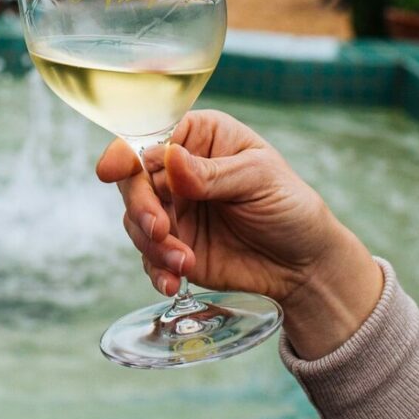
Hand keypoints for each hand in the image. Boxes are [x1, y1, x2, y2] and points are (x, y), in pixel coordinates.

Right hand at [97, 110, 381, 358]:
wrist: (305, 266)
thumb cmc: (290, 206)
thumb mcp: (260, 179)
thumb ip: (212, 172)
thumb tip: (170, 158)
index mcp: (199, 137)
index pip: (151, 136)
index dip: (126, 152)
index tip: (112, 170)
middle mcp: (177, 171)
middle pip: (134, 180)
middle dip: (141, 206)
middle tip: (160, 229)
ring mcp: (174, 210)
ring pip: (136, 220)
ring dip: (152, 244)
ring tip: (183, 262)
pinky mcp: (174, 247)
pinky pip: (149, 257)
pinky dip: (156, 269)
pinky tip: (174, 282)